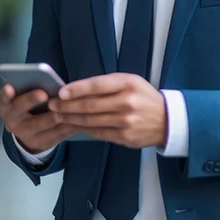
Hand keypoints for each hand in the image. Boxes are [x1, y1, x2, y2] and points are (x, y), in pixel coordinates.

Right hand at [0, 85, 77, 153]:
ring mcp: (26, 135)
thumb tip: (44, 75)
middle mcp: (13, 121)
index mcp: (7, 106)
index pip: (3, 99)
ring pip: (43, 123)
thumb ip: (29, 88)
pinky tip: (79, 115)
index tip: (9, 87)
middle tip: (43, 93)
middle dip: (32, 100)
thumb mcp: (22, 98)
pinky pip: (58, 133)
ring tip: (69, 103)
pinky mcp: (41, 144)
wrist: (28, 134)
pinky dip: (69, 123)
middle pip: (21, 110)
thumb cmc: (28, 107)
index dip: (6, 94)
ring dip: (58, 112)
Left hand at [48, 73, 167, 148]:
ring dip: (71, 118)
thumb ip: (107, 84)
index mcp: (128, 84)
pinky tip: (73, 125)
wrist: (166, 120)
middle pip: (90, 105)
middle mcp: (127, 102)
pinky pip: (98, 133)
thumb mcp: (130, 82)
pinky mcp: (124, 137)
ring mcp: (126, 122)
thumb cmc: (143, 97)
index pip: (97, 85)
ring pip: (91, 121)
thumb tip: (76, 89)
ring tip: (58, 115)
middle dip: (67, 105)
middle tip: (52, 105)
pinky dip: (83, 129)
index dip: (76, 89)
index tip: (60, 92)